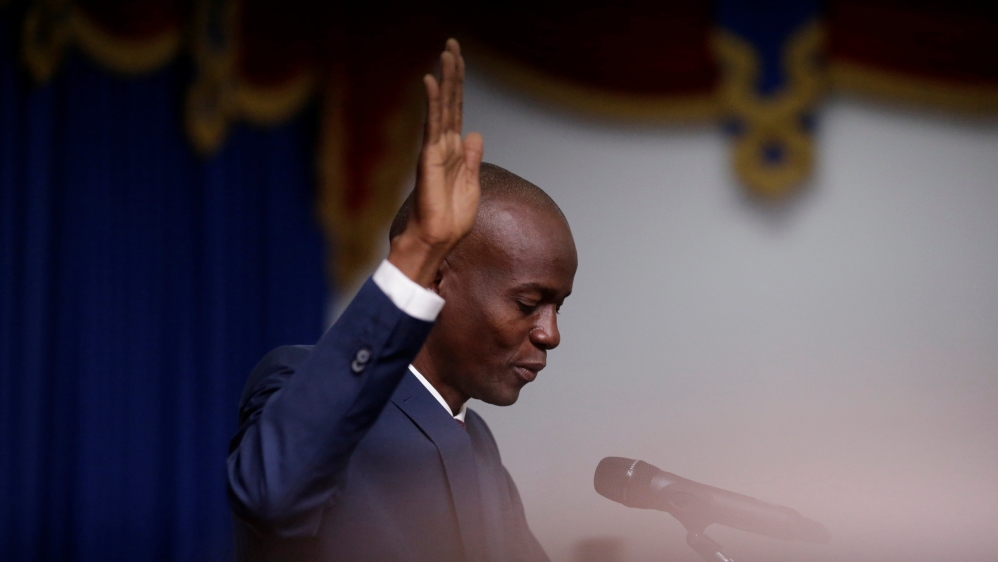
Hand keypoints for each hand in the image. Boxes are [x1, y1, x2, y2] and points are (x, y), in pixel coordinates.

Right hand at [389, 39, 482, 286]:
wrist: (438, 240)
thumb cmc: (452, 219)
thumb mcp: (472, 183)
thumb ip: (472, 158)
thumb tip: (475, 135)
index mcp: (455, 151)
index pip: (457, 111)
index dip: (459, 86)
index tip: (459, 61)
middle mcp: (443, 145)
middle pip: (449, 102)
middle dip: (452, 73)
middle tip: (452, 45)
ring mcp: (435, 150)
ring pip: (441, 107)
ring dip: (445, 79)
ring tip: (447, 53)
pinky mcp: (429, 158)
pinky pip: (432, 125)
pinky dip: (432, 102)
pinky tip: (431, 81)